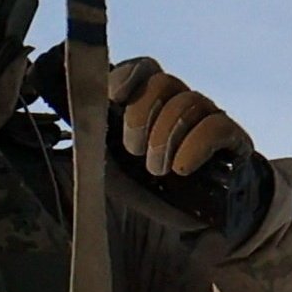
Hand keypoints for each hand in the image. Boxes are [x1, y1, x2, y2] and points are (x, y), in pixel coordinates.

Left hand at [102, 54, 269, 231]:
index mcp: (149, 102)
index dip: (128, 76)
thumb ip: (89, 138)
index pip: (144, 68)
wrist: (192, 223)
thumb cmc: (145, 189)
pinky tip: (182, 168)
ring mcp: (207, 117)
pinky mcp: (231, 138)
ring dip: (166, 137)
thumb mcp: (108, 164)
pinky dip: (195, 145)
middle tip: (134, 151)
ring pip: (189, 102)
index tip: (114, 97)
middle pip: (163, 82)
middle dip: (142, 115)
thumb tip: (60, 105)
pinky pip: (216, 126)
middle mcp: (179, 102)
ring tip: (157, 170)